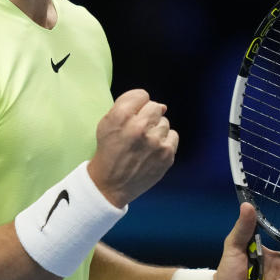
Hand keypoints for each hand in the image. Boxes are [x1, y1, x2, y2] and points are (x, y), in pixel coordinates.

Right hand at [87, 89, 177, 207]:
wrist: (110, 184)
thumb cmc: (108, 151)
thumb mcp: (106, 123)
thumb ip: (128, 107)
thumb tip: (162, 106)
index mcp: (121, 116)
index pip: (142, 95)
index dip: (137, 104)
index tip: (133, 115)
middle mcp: (139, 127)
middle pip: (155, 107)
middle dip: (148, 116)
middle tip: (139, 130)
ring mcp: (155, 141)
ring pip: (165, 122)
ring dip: (156, 130)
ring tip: (144, 143)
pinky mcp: (166, 154)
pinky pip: (173, 135)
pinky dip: (164, 141)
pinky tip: (153, 149)